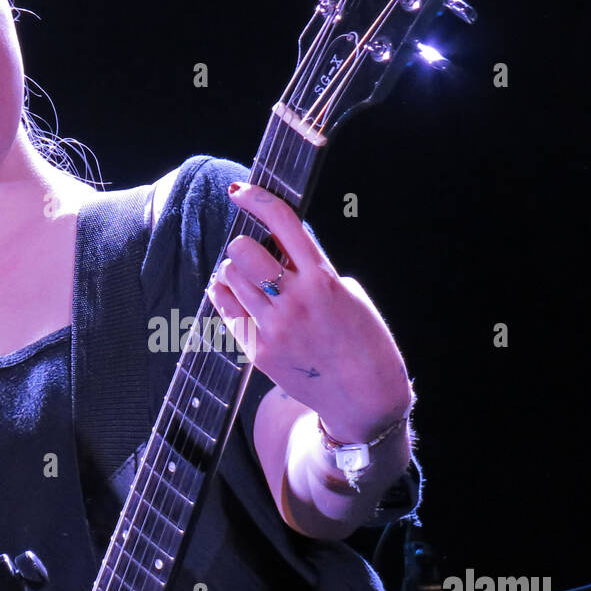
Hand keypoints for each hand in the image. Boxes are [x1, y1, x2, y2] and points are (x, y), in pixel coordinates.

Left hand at [206, 180, 412, 440]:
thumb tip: (277, 247)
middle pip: (243, 251)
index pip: (282, 222)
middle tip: (254, 253)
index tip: (241, 191)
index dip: (256, 198)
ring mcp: (274, 328)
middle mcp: (295, 301)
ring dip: (235, 271)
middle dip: (244, 245)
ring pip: (229, 279)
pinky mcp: (259, 351)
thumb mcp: (348, 293)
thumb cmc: (363, 340)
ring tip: (250, 278)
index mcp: (323, 279)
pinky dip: (226, 295)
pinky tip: (232, 292)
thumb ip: (313, 267)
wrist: (365, 398)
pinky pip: (226, 310)